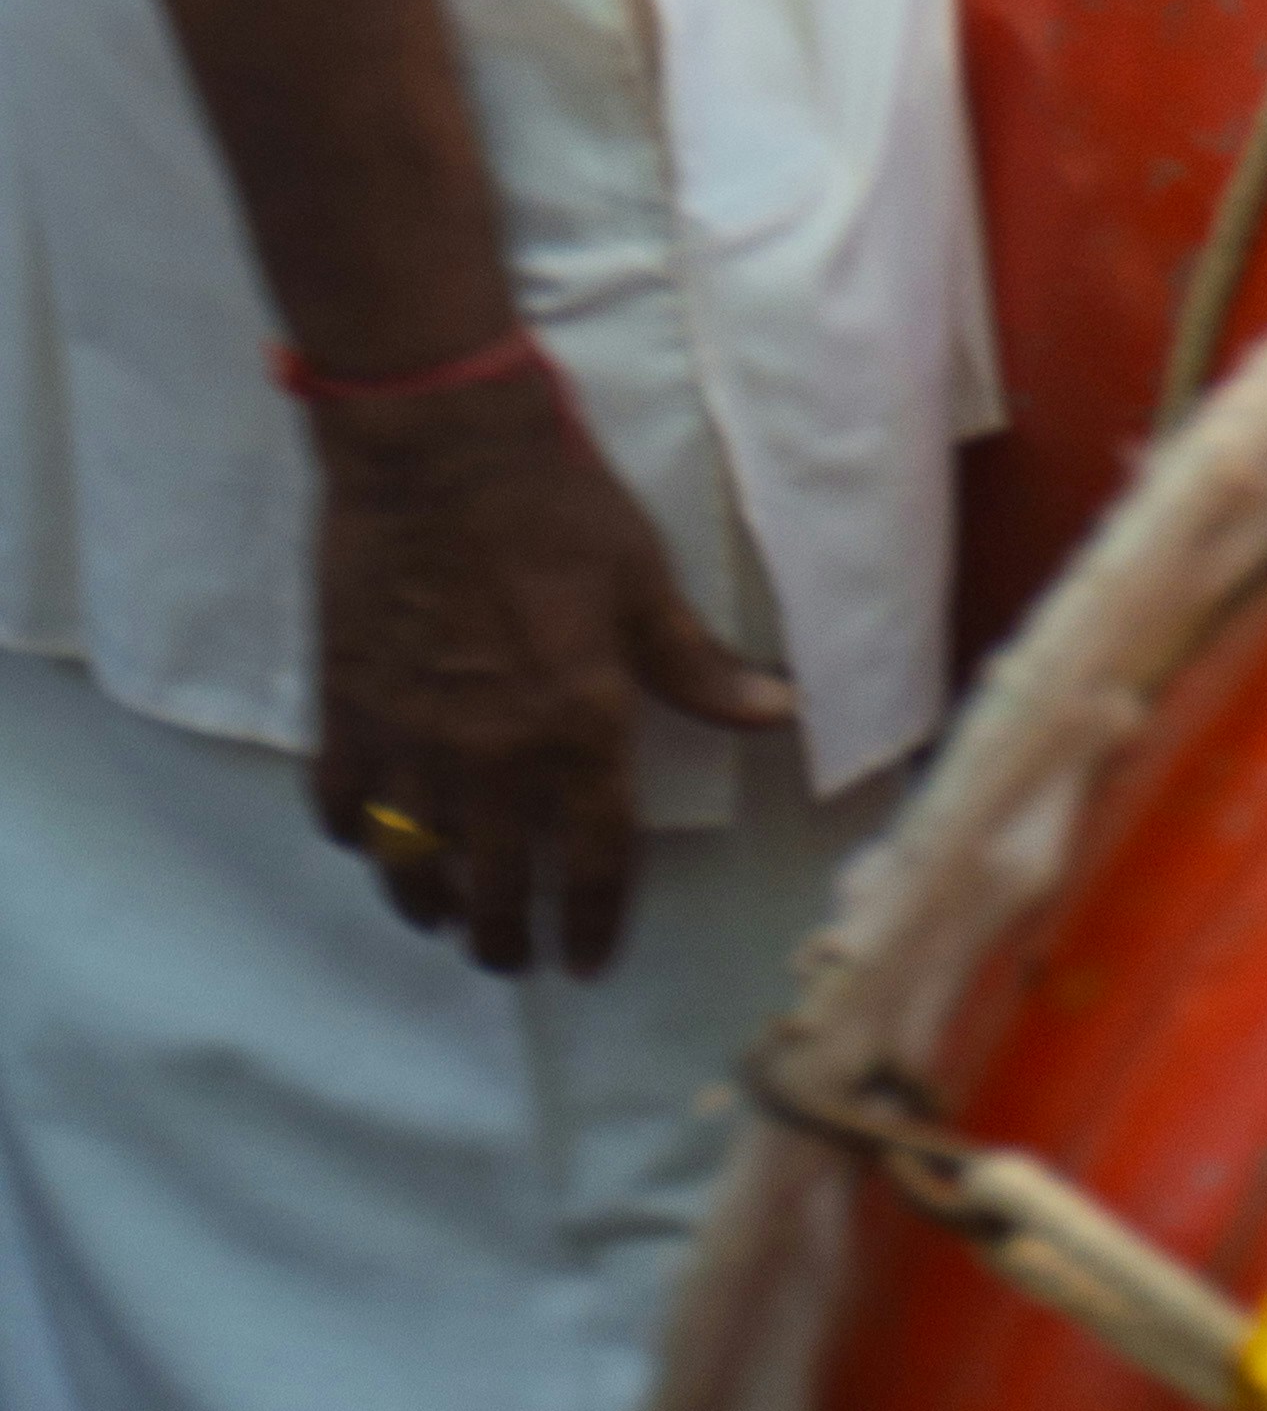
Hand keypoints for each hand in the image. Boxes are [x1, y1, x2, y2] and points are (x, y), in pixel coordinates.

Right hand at [309, 361, 791, 979]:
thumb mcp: (644, 583)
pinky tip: (374, 840)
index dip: (590, 923)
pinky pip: (343, 808)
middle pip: (494, 887)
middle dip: (506, 935)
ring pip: (412, 865)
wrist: (439, 449)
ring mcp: (410, 740)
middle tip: (513, 953)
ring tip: (447, 916)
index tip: (586, 961)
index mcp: (576, 729)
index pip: (590, 863)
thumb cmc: (557, 507)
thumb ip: (699, 667)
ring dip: (432, 904)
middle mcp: (491, 757)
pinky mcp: (347, 711)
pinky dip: (359, 838)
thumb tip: (779, 712)